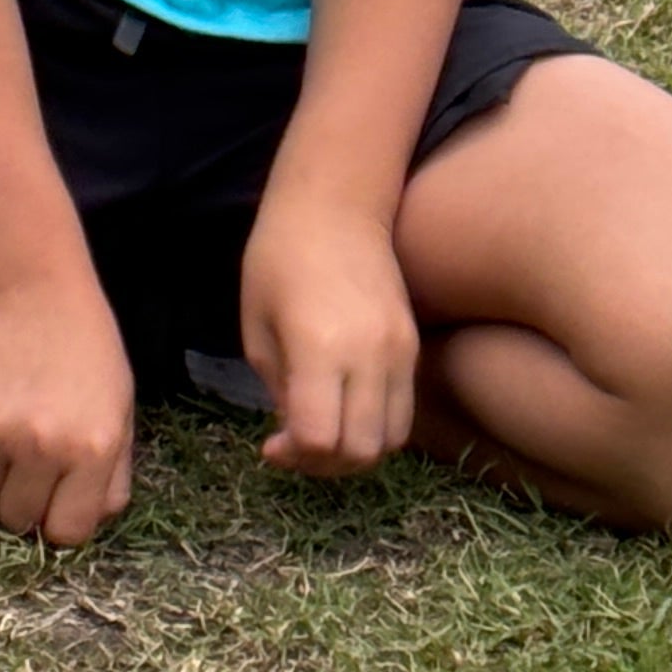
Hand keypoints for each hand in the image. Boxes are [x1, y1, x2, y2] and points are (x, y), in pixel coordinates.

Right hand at [0, 272, 135, 546]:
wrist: (29, 287)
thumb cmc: (84, 347)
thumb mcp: (120, 407)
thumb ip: (113, 472)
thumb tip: (91, 521)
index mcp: (93, 449)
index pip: (67, 532)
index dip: (63, 518)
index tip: (60, 499)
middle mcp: (43, 447)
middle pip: (18, 520)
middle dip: (26, 500)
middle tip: (34, 462)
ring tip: (13, 427)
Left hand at [241, 189, 420, 476]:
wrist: (335, 206)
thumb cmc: (278, 259)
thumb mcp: (258, 328)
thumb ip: (280, 390)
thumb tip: (297, 436)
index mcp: (319, 348)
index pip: (323, 440)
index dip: (295, 456)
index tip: (271, 443)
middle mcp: (368, 355)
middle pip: (362, 451)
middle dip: (325, 465)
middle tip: (295, 445)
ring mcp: (399, 351)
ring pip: (393, 439)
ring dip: (356, 451)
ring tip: (323, 431)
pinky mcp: (413, 346)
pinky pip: (404, 410)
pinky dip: (376, 425)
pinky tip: (345, 407)